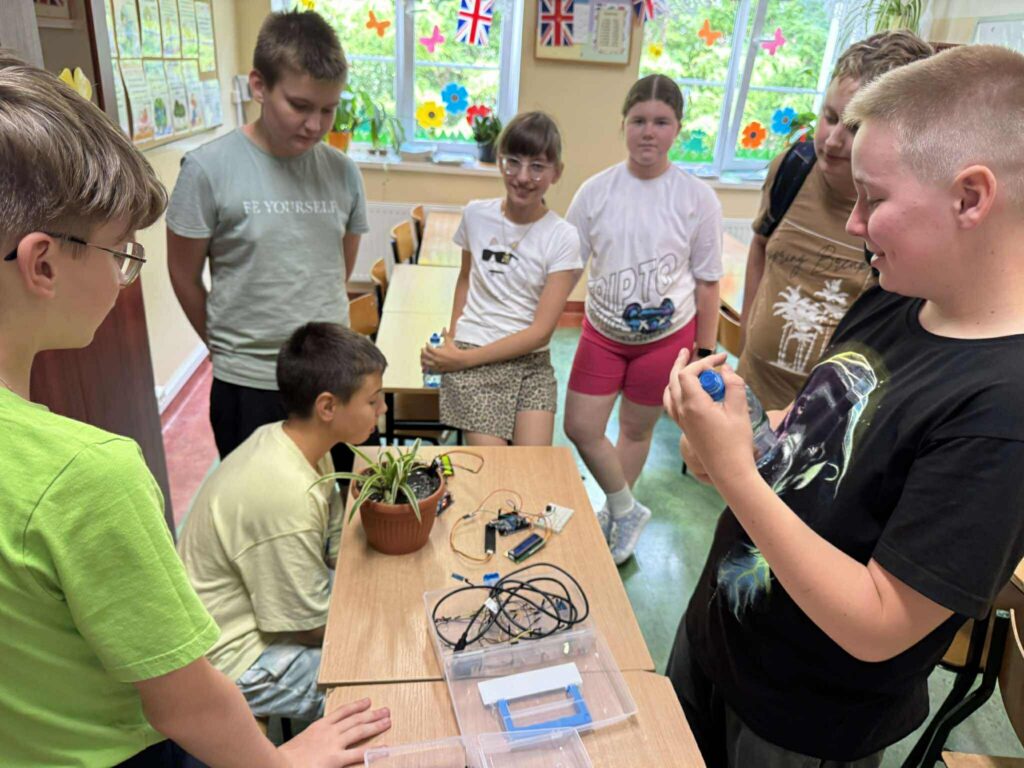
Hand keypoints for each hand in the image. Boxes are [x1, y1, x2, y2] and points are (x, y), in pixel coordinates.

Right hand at [278, 697, 390, 767]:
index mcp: (319, 726)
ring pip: (360, 731)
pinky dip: (374, 751)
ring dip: (376, 725)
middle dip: (371, 714)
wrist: (277, 764)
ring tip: (388, 721)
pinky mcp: (336, 759)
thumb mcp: (300, 743)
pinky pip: (359, 754)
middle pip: (355, 719)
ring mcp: (333, 744)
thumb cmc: (284, 758)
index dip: (356, 706)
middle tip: (385, 710)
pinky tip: (385, 748)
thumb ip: (313, 740)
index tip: (367, 701)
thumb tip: (319, 744)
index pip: (342, 712)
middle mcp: (329, 732)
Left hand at [419, 328, 468, 372]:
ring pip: (426, 363)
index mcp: (437, 352)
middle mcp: (435, 358)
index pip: (428, 348)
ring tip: (422, 358)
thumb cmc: (454, 350)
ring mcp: (437, 364)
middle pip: (425, 355)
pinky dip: (427, 366)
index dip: (427, 345)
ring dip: (423, 360)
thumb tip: (444, 328)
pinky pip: (431, 368)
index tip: (427, 344)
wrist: (460, 359)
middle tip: (423, 350)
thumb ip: (445, 335)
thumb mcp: (449, 342)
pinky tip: (427, 365)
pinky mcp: (439, 369)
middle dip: (423, 352)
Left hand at [662, 349, 756, 484]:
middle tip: (688, 350)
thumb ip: (733, 385)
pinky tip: (681, 389)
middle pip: (674, 379)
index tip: (721, 359)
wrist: (728, 470)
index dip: (703, 362)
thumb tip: (726, 370)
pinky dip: (674, 391)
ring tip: (681, 365)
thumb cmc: (736, 441)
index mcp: (693, 404)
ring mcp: (680, 420)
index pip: (689, 373)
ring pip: (669, 392)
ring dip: (675, 376)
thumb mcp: (739, 410)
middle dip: (681, 363)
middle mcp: (682, 410)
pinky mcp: (683, 428)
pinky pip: (671, 404)